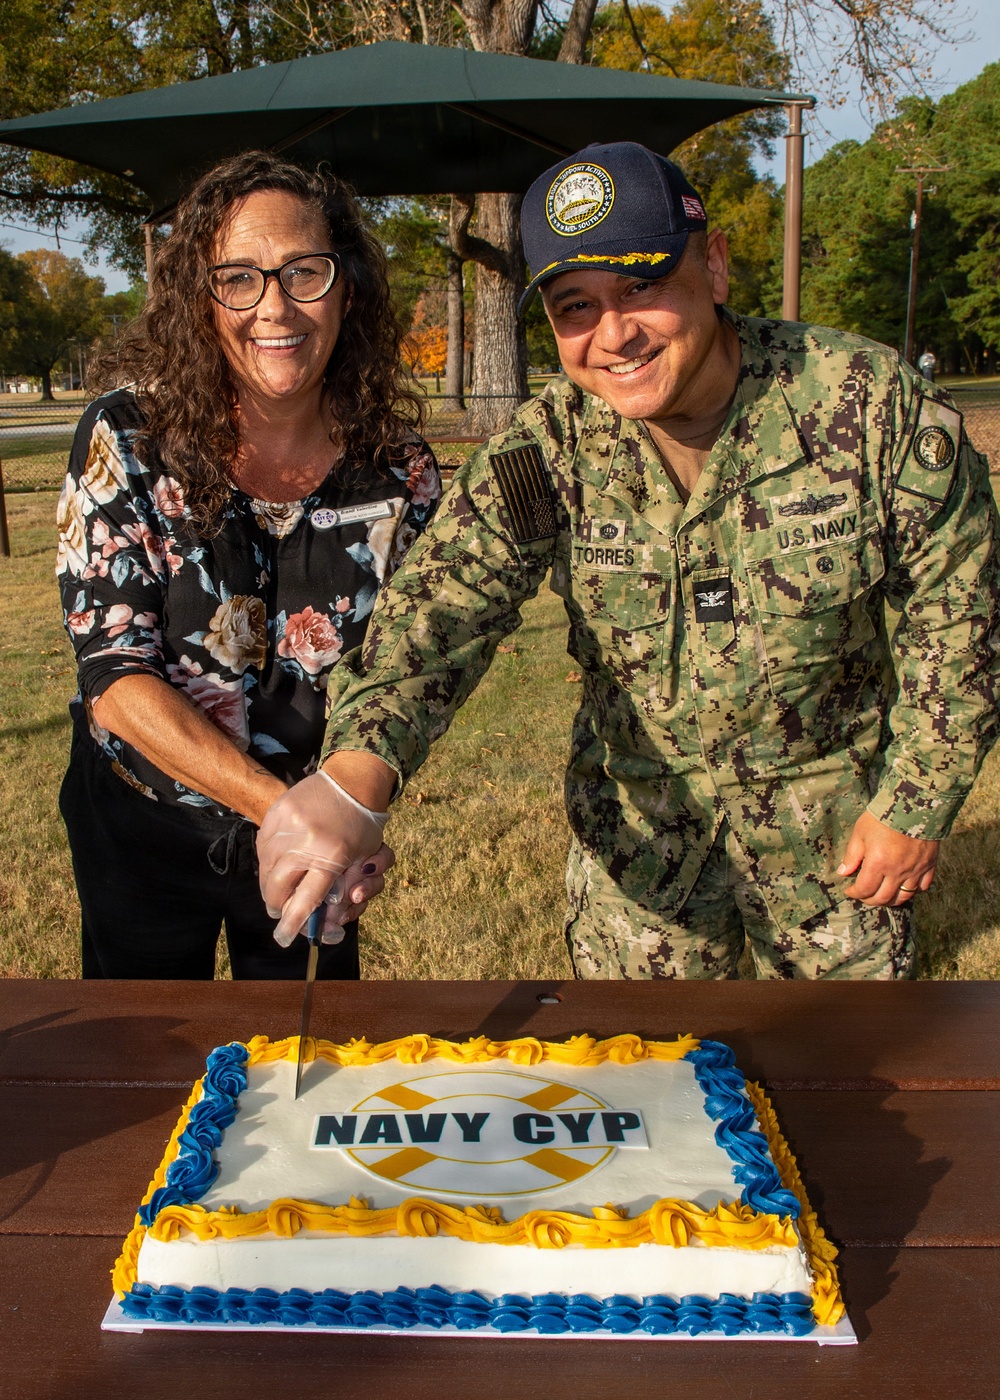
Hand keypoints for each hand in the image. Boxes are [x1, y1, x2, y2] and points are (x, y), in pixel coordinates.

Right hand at [257, 771, 388, 943]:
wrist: (351, 781)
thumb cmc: (362, 825)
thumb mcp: (364, 860)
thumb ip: (346, 890)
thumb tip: (327, 918)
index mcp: (332, 856)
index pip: (305, 900)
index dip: (292, 923)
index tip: (283, 937)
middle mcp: (306, 842)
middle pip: (277, 888)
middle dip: (276, 905)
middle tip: (278, 911)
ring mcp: (287, 826)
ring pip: (266, 869)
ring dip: (270, 885)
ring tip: (278, 889)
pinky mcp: (276, 813)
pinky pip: (263, 847)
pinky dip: (268, 860)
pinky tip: (277, 864)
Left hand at [837, 811, 938, 906]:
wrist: (914, 803)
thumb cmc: (884, 816)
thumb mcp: (861, 832)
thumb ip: (852, 855)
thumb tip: (843, 872)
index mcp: (878, 863)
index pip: (865, 889)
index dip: (855, 893)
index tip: (850, 890)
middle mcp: (897, 871)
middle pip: (883, 898)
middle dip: (870, 900)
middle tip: (864, 895)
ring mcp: (915, 870)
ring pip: (904, 897)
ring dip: (891, 900)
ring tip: (883, 895)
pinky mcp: (929, 865)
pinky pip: (923, 887)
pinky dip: (913, 891)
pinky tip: (905, 886)